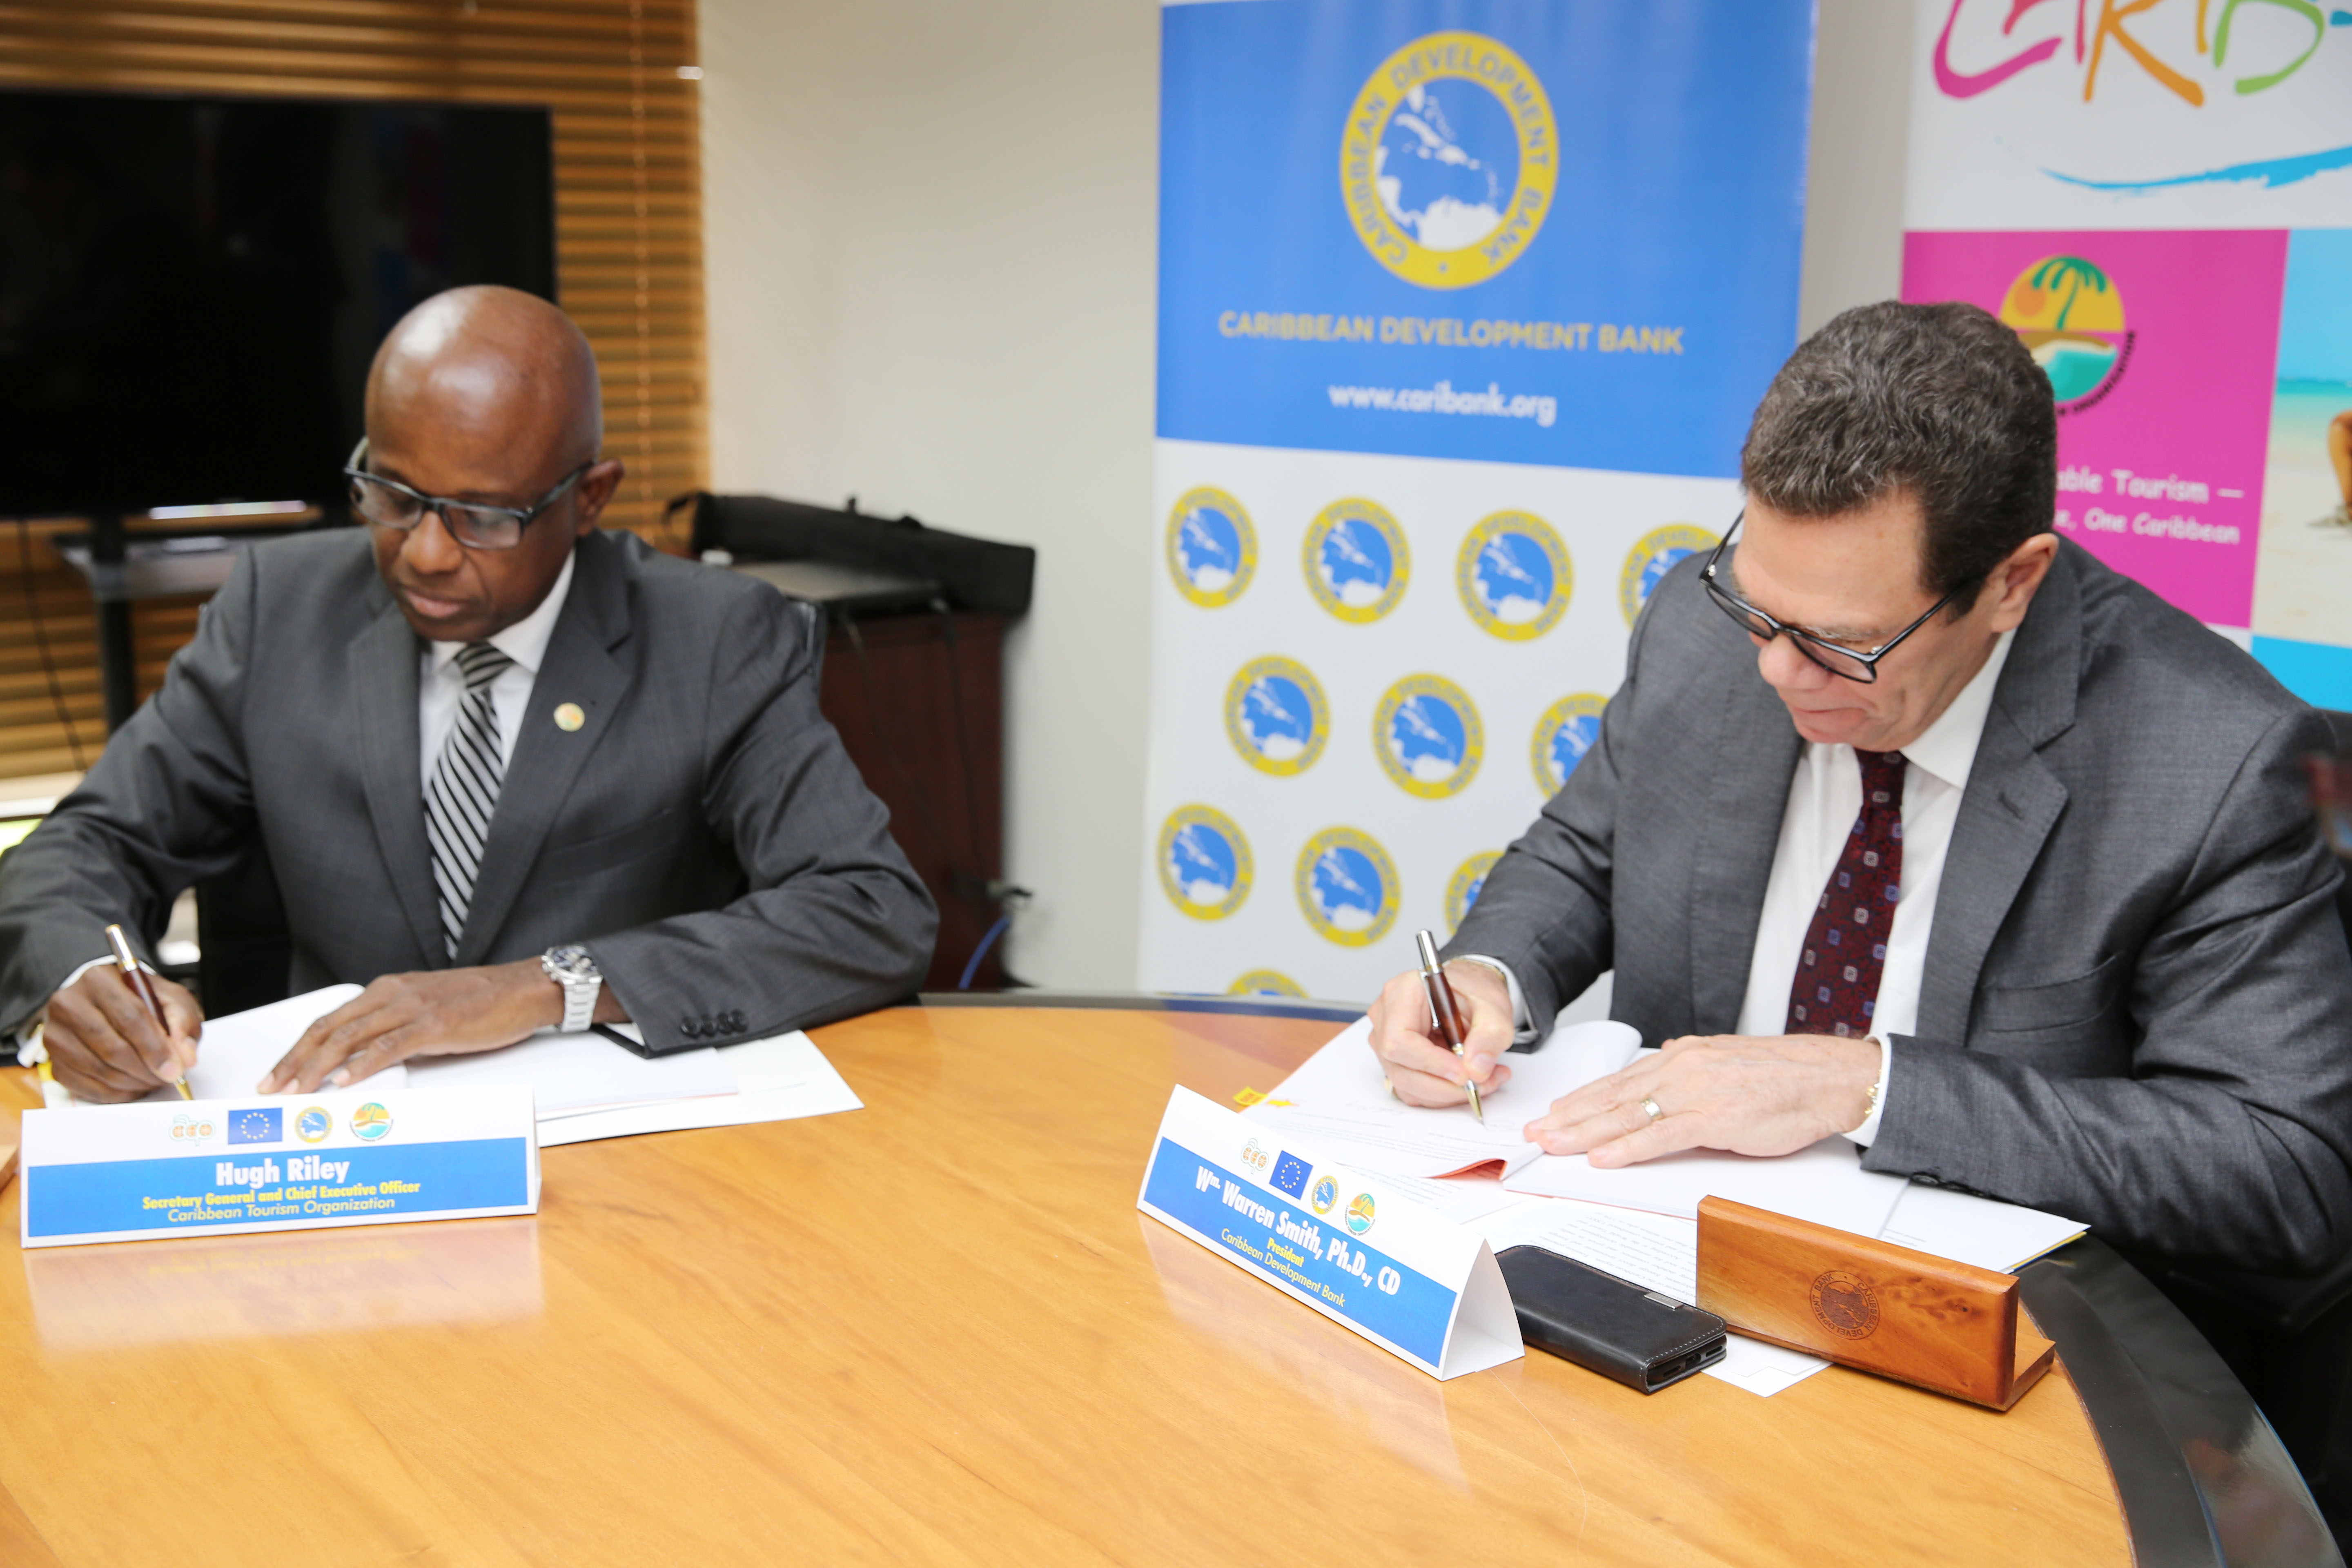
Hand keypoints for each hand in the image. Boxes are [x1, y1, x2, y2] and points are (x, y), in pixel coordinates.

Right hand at [40, 964, 202, 1102]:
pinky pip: (82, 1085)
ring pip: (97, 1068)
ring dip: (131, 1082)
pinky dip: (112, 1092)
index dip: (155, 1049)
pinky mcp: (52, 1058)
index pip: (130, 1019)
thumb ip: (183, 1022)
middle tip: (166, 1078)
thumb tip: (186, 1056)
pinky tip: (130, 1085)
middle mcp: (69, 1003)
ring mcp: (55, 1033)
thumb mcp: (170, 999)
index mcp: (99, 979)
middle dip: (145, 1069)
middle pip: (112, 1047)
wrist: (107, 1001)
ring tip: (151, 1079)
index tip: (175, 1070)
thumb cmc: (141, 999)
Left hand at [259, 960, 567, 1093]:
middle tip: (271, 1087)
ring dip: (318, 1066)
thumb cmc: (481, 1002)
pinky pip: (390, 1046)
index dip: (297, 1048)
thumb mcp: (427, 1010)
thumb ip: (395, 1028)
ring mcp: (413, 1008)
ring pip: (352, 1037)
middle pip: (330, 1028)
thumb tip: (364, 1060)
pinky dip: (362, 1064)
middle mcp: (393, 994)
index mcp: (388, 990)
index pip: (330, 1020)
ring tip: (296, 1090)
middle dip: (295, 1060)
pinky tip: (344, 1080)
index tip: (276, 1073)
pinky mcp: (436, 1024)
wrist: (523, 988)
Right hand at [1367, 960, 1514, 1106]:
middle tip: (1483, 1082)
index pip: (1399, 1038)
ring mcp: (1386, 1041)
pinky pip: (1414, 1090)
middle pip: (1401, 1068)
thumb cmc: (1474, 990)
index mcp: (1403, 992)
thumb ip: (1490, 1035)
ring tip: (1485, 1079)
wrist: (1470, 993)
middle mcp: (1386, 1017)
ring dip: (1448, 1093)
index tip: (1464, 1074)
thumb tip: (1476, 1069)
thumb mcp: (1494, 1004)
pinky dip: (1443, 1093)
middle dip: (1445, 1086)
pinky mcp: (1397, 1061)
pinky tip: (1469, 1079)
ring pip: (1407, 1085)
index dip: (1430, 1062)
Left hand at [1525, 1033, 1879, 1166]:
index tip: (1554, 1112)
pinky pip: (1660, 1136)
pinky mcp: (1714, 1119)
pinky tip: (1601, 1158)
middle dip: (1569, 1117)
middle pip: (1613, 1097)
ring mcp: (1695, 1093)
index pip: (1620, 1080)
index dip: (1582, 1098)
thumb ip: (1690, 1070)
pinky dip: (1627, 1148)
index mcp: (1682, 1057)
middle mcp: (1681, 1069)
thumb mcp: (1724, 1064)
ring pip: (1627, 1115)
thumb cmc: (1782, 1078)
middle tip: (1535, 1133)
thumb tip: (1662, 1068)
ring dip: (1584, 1132)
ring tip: (1552, 1144)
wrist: (1827, 1078)